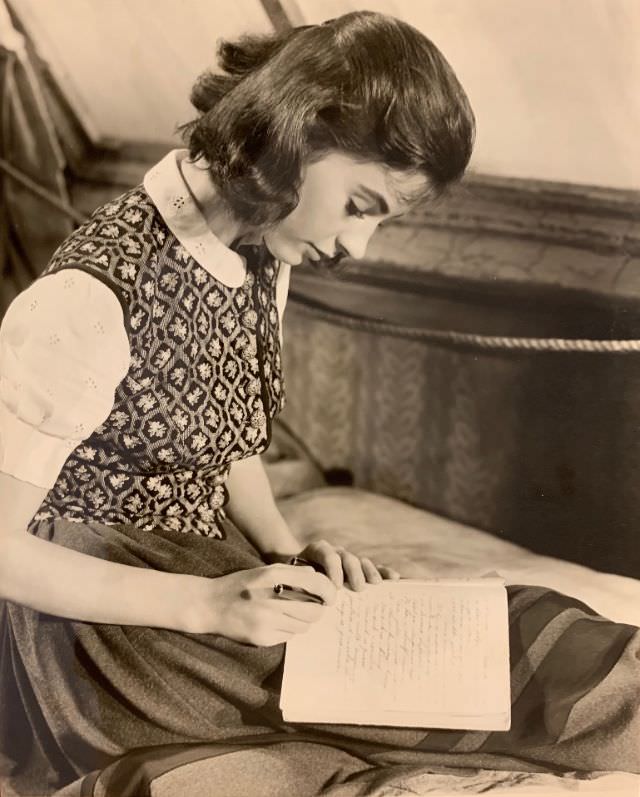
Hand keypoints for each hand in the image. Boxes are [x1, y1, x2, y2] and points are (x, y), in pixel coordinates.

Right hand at [183, 565, 335, 645]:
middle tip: (315, 607)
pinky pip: (289, 637)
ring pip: (304, 626)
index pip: (316, 585)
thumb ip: (294, 572)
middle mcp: (270, 599)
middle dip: (319, 609)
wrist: (210, 605)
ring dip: (303, 621)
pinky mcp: (262, 638)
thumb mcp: (266, 570)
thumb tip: (319, 580)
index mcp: (272, 576)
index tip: (331, 596)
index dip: (329, 592)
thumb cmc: (241, 584)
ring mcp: (266, 621)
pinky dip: (289, 630)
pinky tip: (276, 622)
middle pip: (314, 610)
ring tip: (291, 613)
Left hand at [295, 540, 400, 590]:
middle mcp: (333, 552)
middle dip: (353, 571)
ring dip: (368, 572)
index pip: (326, 552)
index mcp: (315, 551)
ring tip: (375, 584)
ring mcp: (347, 559)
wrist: (297, 576)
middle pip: (346, 556)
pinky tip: (394, 578)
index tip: (336, 586)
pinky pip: (372, 568)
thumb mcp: (294, 581)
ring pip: (360, 561)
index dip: (332, 567)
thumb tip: (309, 601)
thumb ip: (302, 586)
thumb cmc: (295, 581)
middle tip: (357, 587)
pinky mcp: (358, 568)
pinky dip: (382, 572)